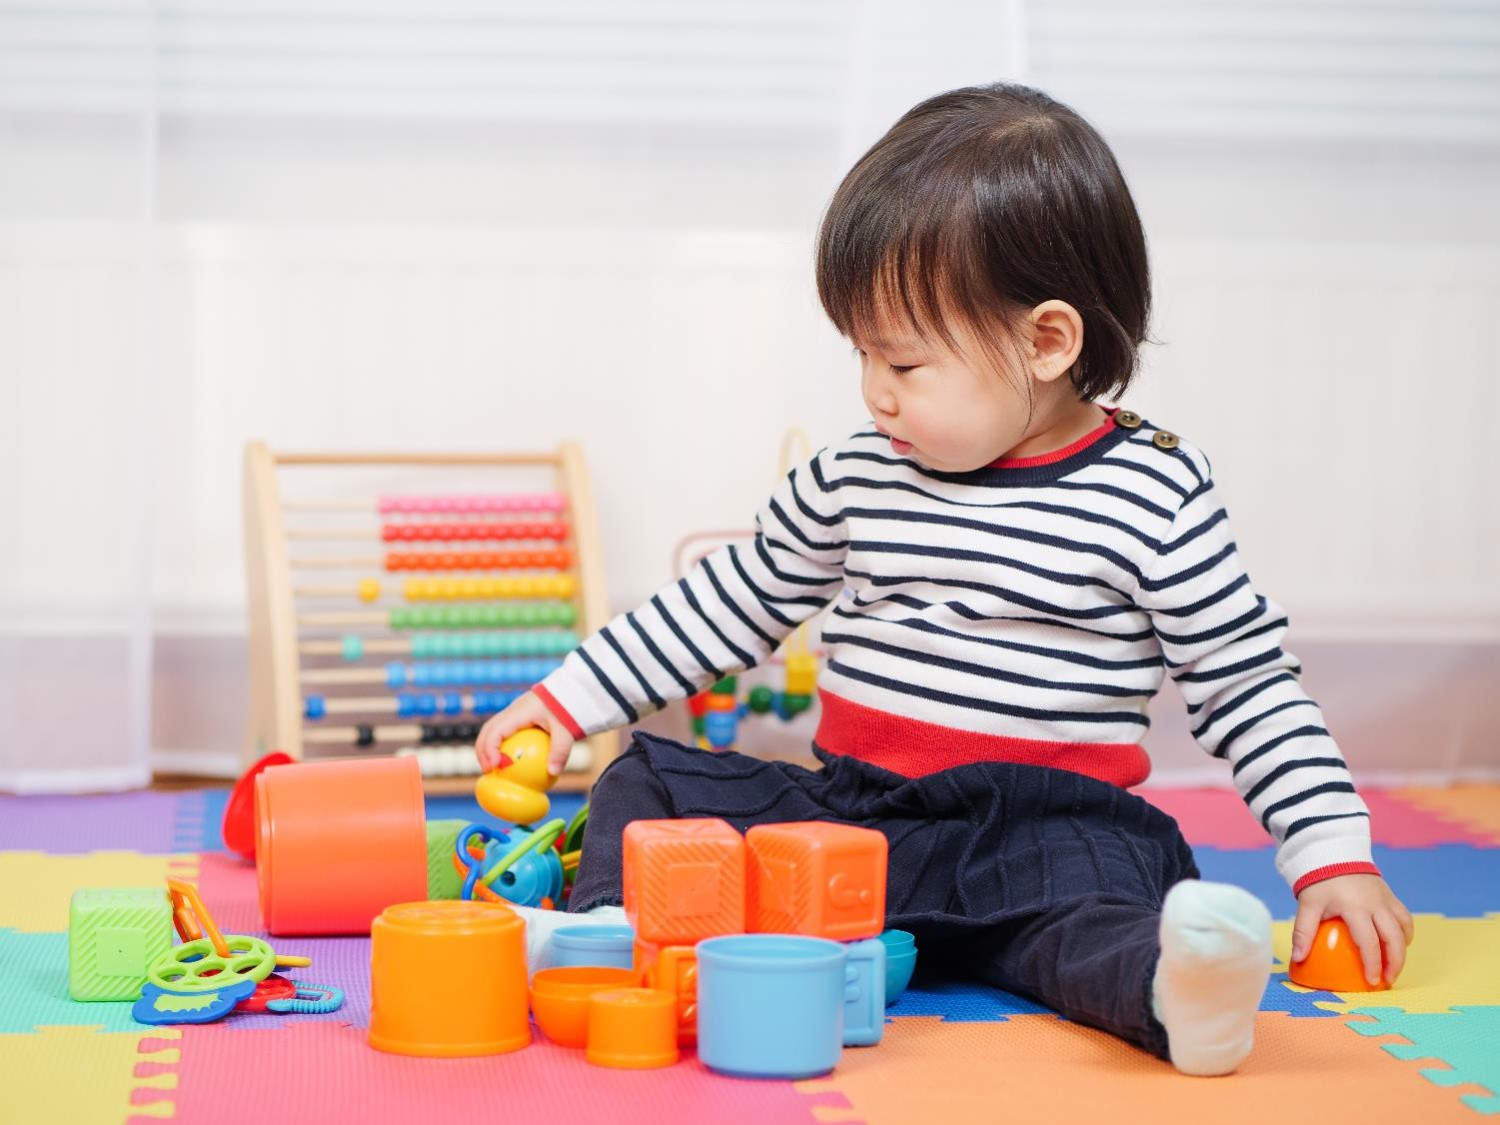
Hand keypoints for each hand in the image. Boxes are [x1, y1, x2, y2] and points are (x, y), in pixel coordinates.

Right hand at [474, 691, 576, 777]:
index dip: (489, 748)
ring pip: (493, 729)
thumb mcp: (566, 730)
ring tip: (493, 768)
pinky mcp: (520, 717)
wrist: (572, 689)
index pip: (496, 729)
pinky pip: (505, 731)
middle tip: (487, 770)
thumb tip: (553, 772)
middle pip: (488, 730)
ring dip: (488, 747)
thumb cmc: (569, 707)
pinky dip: (501, 745)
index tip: (494, 765)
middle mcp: (513, 711)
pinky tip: (511, 762)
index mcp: (519, 712)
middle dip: (482, 750)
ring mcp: (515, 713)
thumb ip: (560, 751)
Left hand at [1291, 873, 1413, 985]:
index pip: (1369, 942)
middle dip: (1394, 963)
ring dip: (1401, 950)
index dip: (1372, 964)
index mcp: (1356, 908)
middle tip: (1387, 980)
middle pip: (1394, 939)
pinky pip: (1404, 918)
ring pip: (1403, 929)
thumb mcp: (1308, 905)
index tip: (1372, 982)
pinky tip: (1397, 944)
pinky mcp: (1391, 895)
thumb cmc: (1319, 882)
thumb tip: (1298, 958)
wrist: (1332, 853)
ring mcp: (1386, 899)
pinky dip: (1404, 933)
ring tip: (1393, 966)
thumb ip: (1303, 932)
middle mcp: (1376, 904)